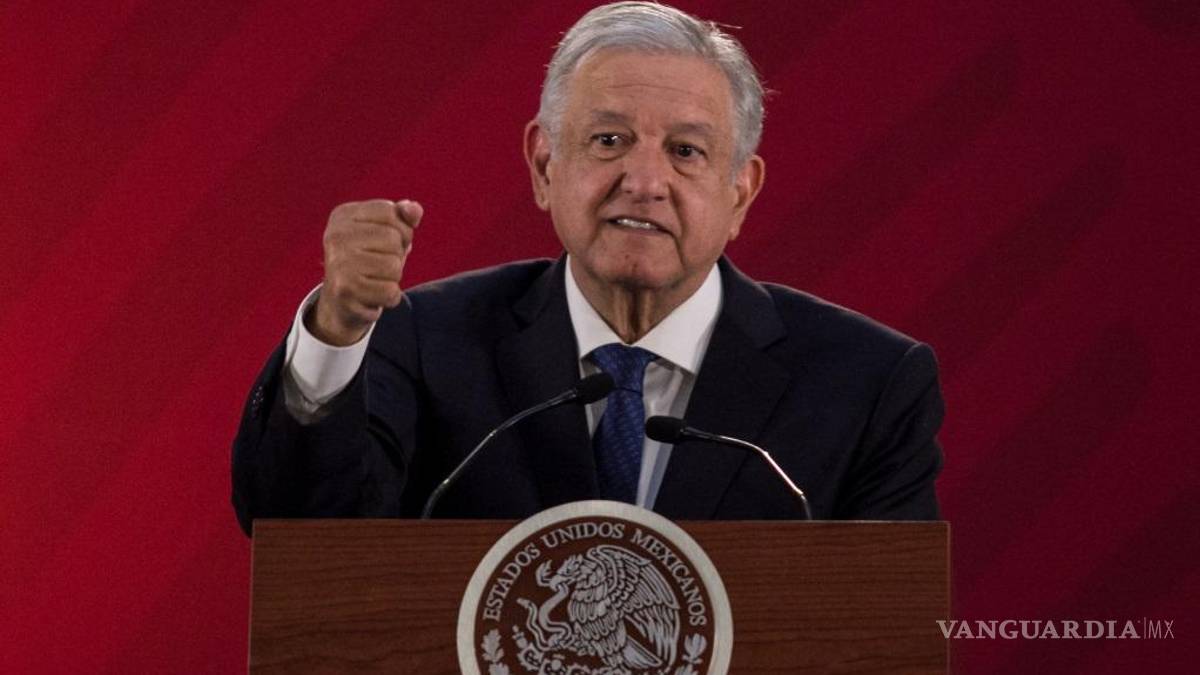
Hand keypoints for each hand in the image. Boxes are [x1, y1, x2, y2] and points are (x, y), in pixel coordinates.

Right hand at [307, 199, 422, 345]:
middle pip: (393, 239)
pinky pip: (390, 291)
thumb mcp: (387, 231)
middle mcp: (336, 236)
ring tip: (375, 279)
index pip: (390, 211)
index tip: (386, 242)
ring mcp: (338, 263)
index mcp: (344, 215)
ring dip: (393, 278)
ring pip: (394, 266)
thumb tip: (415, 210)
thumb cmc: (371, 260)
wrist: (342, 302)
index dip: (401, 229)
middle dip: (397, 255)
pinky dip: (390, 297)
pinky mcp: (344, 290)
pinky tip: (374, 295)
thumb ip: (403, 217)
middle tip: (378, 265)